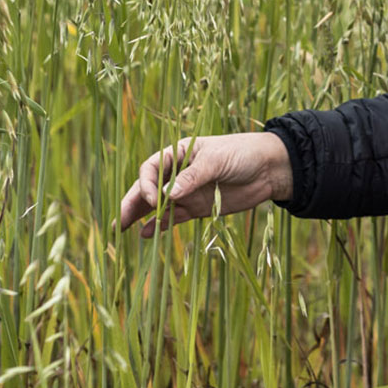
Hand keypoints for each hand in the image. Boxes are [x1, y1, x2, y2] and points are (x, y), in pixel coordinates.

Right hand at [118, 132, 292, 237]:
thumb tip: (168, 195)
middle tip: (117, 221)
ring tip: (122, 230)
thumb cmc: (243, 154)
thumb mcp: (218, 160)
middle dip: (132, 203)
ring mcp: (187, 192)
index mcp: (179, 153)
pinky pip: (174, 218)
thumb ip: (193, 176)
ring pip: (157, 206)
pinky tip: (146, 234)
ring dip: (140, 217)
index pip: (151, 168)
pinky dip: (159, 226)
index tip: (150, 198)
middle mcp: (178, 173)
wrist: (270, 169)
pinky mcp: (197, 208)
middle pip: (148, 188)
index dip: (146, 183)